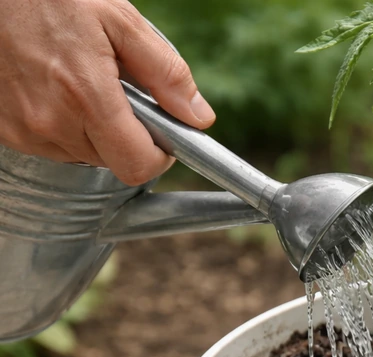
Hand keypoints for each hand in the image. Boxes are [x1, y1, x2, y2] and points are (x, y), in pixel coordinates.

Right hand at [0, 0, 213, 184]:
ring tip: (80, 85)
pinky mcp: (4, 129)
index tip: (161, 136)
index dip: (158, 156)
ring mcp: (22, 129)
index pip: (137, 165)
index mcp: (85, 95)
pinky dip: (61, 125)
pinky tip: (55, 90)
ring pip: (82, 154)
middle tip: (116, 94)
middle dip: (126, 136)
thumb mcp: (119, 21)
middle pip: (112, 161)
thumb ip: (165, 73)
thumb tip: (199, 117)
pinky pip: (51, 145)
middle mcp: (49, 121)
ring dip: (92, 130)